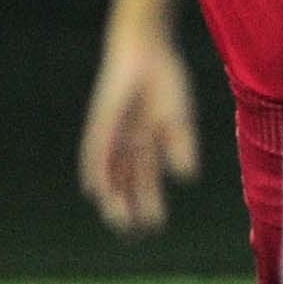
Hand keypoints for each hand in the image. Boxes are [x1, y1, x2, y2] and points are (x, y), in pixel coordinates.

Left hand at [80, 29, 199, 234]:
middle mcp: (128, 147)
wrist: (146, 51)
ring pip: (110, 176)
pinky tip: (98, 189)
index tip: (156, 226)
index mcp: (149, 145)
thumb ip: (181, 145)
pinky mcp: (100, 126)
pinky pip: (95, 154)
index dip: (150, 204)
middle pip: (127, 185)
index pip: (146, 183)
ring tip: (119, 219)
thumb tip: (187, 177)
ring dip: (113, 198)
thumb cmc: (165, 81)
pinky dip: (96, 172)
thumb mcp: (178, 117)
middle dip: (131, 208)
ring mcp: (112, 137)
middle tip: (136, 231)